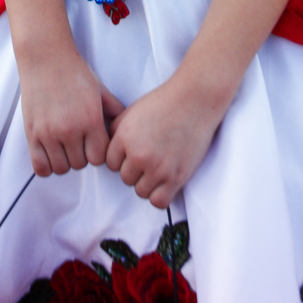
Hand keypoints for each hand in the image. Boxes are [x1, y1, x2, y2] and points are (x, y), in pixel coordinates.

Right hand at [20, 49, 125, 175]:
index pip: (99, 158)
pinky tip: (50, 153)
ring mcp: (49, 133)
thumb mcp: (100, 90)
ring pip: (61, 168)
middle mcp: (70, 130)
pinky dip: (46, 166)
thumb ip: (114, 111)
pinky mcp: (32, 134)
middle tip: (78, 142)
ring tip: (64, 147)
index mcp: (91, 120)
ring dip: (64, 161)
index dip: (97, 152)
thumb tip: (123, 128)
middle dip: (81, 156)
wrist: (46, 58)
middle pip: (80, 164)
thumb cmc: (74, 72)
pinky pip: (40, 167)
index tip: (93, 143)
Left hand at [105, 79, 222, 208]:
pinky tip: (165, 181)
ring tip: (158, 168)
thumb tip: (107, 148)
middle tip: (150, 157)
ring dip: (147, 183)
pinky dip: (160, 195)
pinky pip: (159, 201)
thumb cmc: (165, 103)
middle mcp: (138, 155)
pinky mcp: (176, 177)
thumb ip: (117, 131)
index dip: (122, 159)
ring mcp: (158, 168)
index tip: (134, 153)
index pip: (111, 164)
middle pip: (125, 178)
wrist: (194, 101)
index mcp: (124, 138)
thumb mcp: (132, 111)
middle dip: (135, 170)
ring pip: (140, 191)